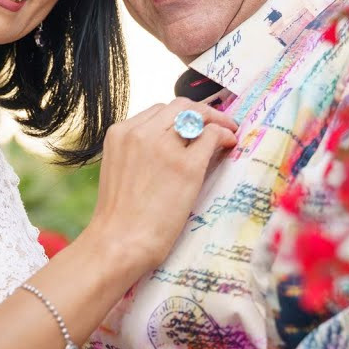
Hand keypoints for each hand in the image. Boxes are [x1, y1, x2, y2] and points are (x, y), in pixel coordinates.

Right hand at [85, 98, 237, 273]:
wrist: (119, 242)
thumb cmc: (119, 217)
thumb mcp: (121, 170)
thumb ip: (140, 152)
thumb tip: (174, 145)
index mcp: (120, 134)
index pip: (158, 111)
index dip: (180, 117)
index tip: (193, 125)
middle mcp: (140, 133)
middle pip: (179, 106)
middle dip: (202, 111)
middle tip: (217, 123)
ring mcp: (164, 148)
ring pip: (197, 115)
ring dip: (216, 119)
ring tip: (228, 132)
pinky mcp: (187, 166)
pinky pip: (212, 136)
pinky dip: (224, 136)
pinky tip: (229, 145)